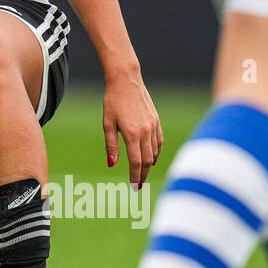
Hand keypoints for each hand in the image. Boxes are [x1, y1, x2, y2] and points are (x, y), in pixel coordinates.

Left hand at [102, 70, 162, 189]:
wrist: (126, 81)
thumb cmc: (113, 101)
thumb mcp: (107, 124)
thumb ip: (111, 145)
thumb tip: (111, 164)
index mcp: (132, 134)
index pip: (136, 162)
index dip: (135, 176)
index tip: (134, 187)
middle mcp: (145, 132)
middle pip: (148, 160)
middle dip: (143, 174)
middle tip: (139, 185)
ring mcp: (153, 126)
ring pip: (155, 152)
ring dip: (150, 165)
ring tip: (143, 173)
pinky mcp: (157, 121)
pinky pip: (159, 142)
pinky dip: (156, 152)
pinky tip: (152, 157)